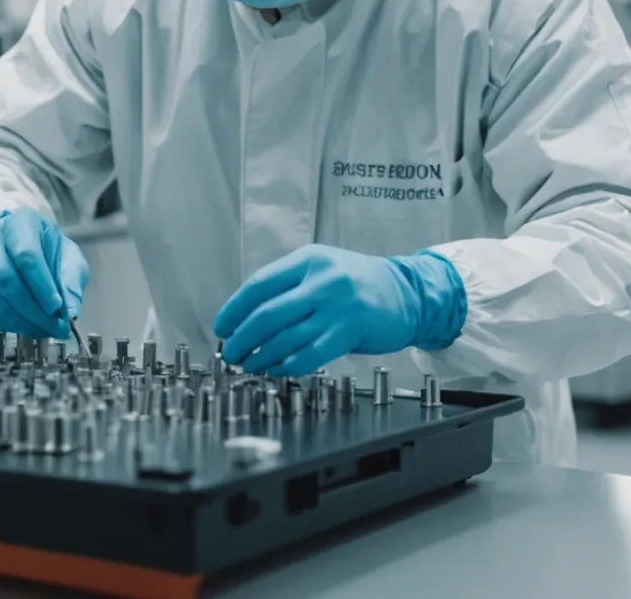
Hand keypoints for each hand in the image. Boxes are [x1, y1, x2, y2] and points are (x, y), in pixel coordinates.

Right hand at [0, 208, 87, 339]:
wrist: (16, 244)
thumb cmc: (45, 249)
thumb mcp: (68, 257)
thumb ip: (71, 281)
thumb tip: (71, 313)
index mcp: (20, 224)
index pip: (26, 256)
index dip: (41, 286)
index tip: (57, 308)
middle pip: (5, 279)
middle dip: (32, 309)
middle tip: (53, 326)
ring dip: (18, 321)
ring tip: (42, 329)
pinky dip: (4, 324)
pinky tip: (23, 326)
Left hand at [212, 245, 462, 376]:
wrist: (408, 293)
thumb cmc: (359, 283)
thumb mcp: (322, 268)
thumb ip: (289, 285)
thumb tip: (245, 316)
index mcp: (309, 260)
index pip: (259, 285)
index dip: (234, 309)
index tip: (222, 326)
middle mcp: (322, 280)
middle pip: (267, 314)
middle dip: (242, 337)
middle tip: (230, 352)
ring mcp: (338, 306)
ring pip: (285, 337)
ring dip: (261, 356)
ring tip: (250, 364)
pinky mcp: (350, 331)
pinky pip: (310, 355)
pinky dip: (288, 366)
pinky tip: (277, 369)